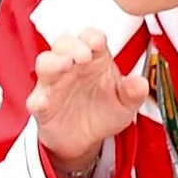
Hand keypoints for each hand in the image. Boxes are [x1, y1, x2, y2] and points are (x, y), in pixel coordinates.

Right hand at [27, 29, 151, 175]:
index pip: (90, 38)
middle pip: (64, 44)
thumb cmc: (104, 111)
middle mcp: (71, 66)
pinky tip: (44, 102)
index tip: (98, 42)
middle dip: (73, 45)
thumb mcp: (125, 104)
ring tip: (65, 65)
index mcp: (94, 60)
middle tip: (83, 54)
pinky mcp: (42, 105)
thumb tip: (141, 84)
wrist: (87, 139)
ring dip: (53, 62)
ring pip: (45, 64)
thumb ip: (133, 93)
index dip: (93, 37)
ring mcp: (54, 84)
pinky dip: (38, 100)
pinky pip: (36, 99)